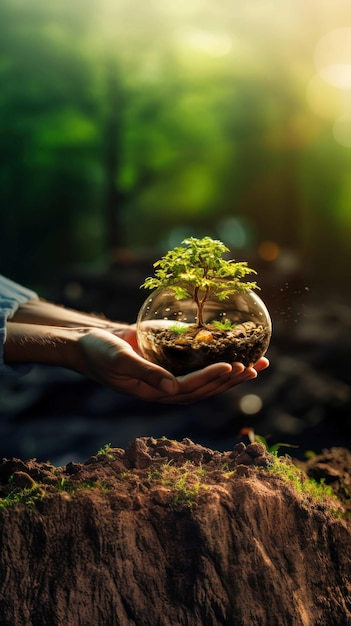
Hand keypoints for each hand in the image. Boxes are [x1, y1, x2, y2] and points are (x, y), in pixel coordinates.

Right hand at [77, 328, 268, 403]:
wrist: (89, 343)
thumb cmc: (99, 352)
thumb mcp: (120, 361)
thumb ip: (146, 373)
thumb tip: (173, 390)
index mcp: (154, 393)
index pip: (190, 388)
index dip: (211, 378)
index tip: (230, 365)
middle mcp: (166, 388)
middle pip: (206, 388)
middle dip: (232, 378)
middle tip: (257, 367)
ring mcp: (169, 376)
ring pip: (207, 378)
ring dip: (232, 372)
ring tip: (259, 364)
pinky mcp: (170, 361)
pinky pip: (198, 363)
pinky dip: (216, 358)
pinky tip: (235, 350)